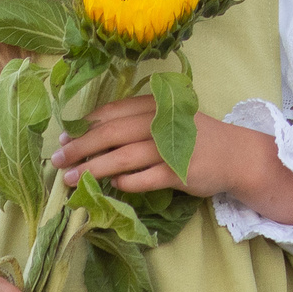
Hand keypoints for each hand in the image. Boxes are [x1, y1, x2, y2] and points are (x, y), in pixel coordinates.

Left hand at [50, 93, 292, 227]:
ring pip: (122, 156)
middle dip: (80, 147)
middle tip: (56, 159)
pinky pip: (145, 178)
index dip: (84, 125)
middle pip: (111, 133)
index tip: (63, 137)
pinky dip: (125, 182)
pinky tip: (110, 186)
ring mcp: (171, 147)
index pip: (112, 111)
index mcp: (156, 105)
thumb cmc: (196, 137)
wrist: (236, 155)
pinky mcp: (180, 172)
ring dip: (93, 167)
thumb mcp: (167, 119)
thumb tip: (90, 134)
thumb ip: (135, 122)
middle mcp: (161, 122)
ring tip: (70, 178)